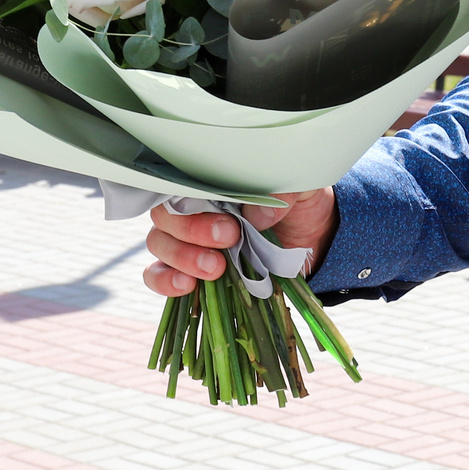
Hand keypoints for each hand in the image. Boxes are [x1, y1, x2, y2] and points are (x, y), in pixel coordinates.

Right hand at [144, 188, 338, 298]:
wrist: (310, 239)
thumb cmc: (297, 206)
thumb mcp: (301, 191)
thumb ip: (283, 193)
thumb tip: (256, 214)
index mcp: (214, 183)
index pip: (183, 186)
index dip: (199, 205)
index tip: (231, 224)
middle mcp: (193, 209)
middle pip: (167, 216)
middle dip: (193, 231)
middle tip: (229, 240)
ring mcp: (186, 240)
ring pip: (160, 243)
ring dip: (182, 257)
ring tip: (215, 269)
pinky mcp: (187, 271)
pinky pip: (158, 274)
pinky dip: (165, 281)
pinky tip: (187, 286)